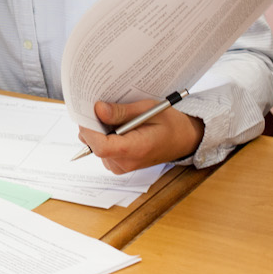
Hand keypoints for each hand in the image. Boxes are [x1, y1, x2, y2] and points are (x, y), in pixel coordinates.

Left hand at [77, 99, 202, 173]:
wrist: (183, 139)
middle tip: (101, 107)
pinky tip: (116, 126)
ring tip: (115, 117)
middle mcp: (126, 163)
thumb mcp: (148, 109)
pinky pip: (101, 149)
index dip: (90, 129)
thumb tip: (98, 109)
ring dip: (98, 130)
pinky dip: (104, 136)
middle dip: (92, 125)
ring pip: (95, 146)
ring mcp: (121, 166)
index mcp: (136, 150)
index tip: (89, 111)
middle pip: (94, 145)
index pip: (101, 146)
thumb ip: (122, 111)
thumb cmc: (169, 124)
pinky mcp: (118, 164)